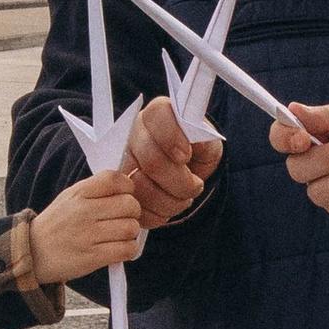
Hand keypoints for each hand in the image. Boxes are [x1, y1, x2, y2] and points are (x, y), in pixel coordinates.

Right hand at [29, 171, 147, 288]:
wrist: (32, 252)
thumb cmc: (57, 224)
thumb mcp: (69, 198)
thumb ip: (95, 190)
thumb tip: (128, 188)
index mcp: (79, 193)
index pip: (114, 180)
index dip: (127, 187)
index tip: (124, 195)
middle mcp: (84, 211)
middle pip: (130, 205)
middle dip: (133, 213)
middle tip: (124, 219)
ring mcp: (88, 235)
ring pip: (131, 228)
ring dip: (131, 233)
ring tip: (119, 235)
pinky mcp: (92, 257)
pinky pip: (127, 249)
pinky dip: (128, 250)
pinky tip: (119, 249)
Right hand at [122, 94, 222, 229]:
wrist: (191, 169)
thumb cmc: (198, 150)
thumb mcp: (207, 139)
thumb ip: (201, 136)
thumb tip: (193, 142)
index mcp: (156, 115)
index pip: (157, 117)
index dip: (172, 139)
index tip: (187, 156)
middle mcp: (134, 135)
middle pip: (152, 162)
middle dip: (180, 182)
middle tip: (195, 185)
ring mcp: (124, 163)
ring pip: (143, 189)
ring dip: (171, 201)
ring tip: (184, 197)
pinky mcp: (122, 190)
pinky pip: (138, 209)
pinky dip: (159, 214)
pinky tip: (168, 206)